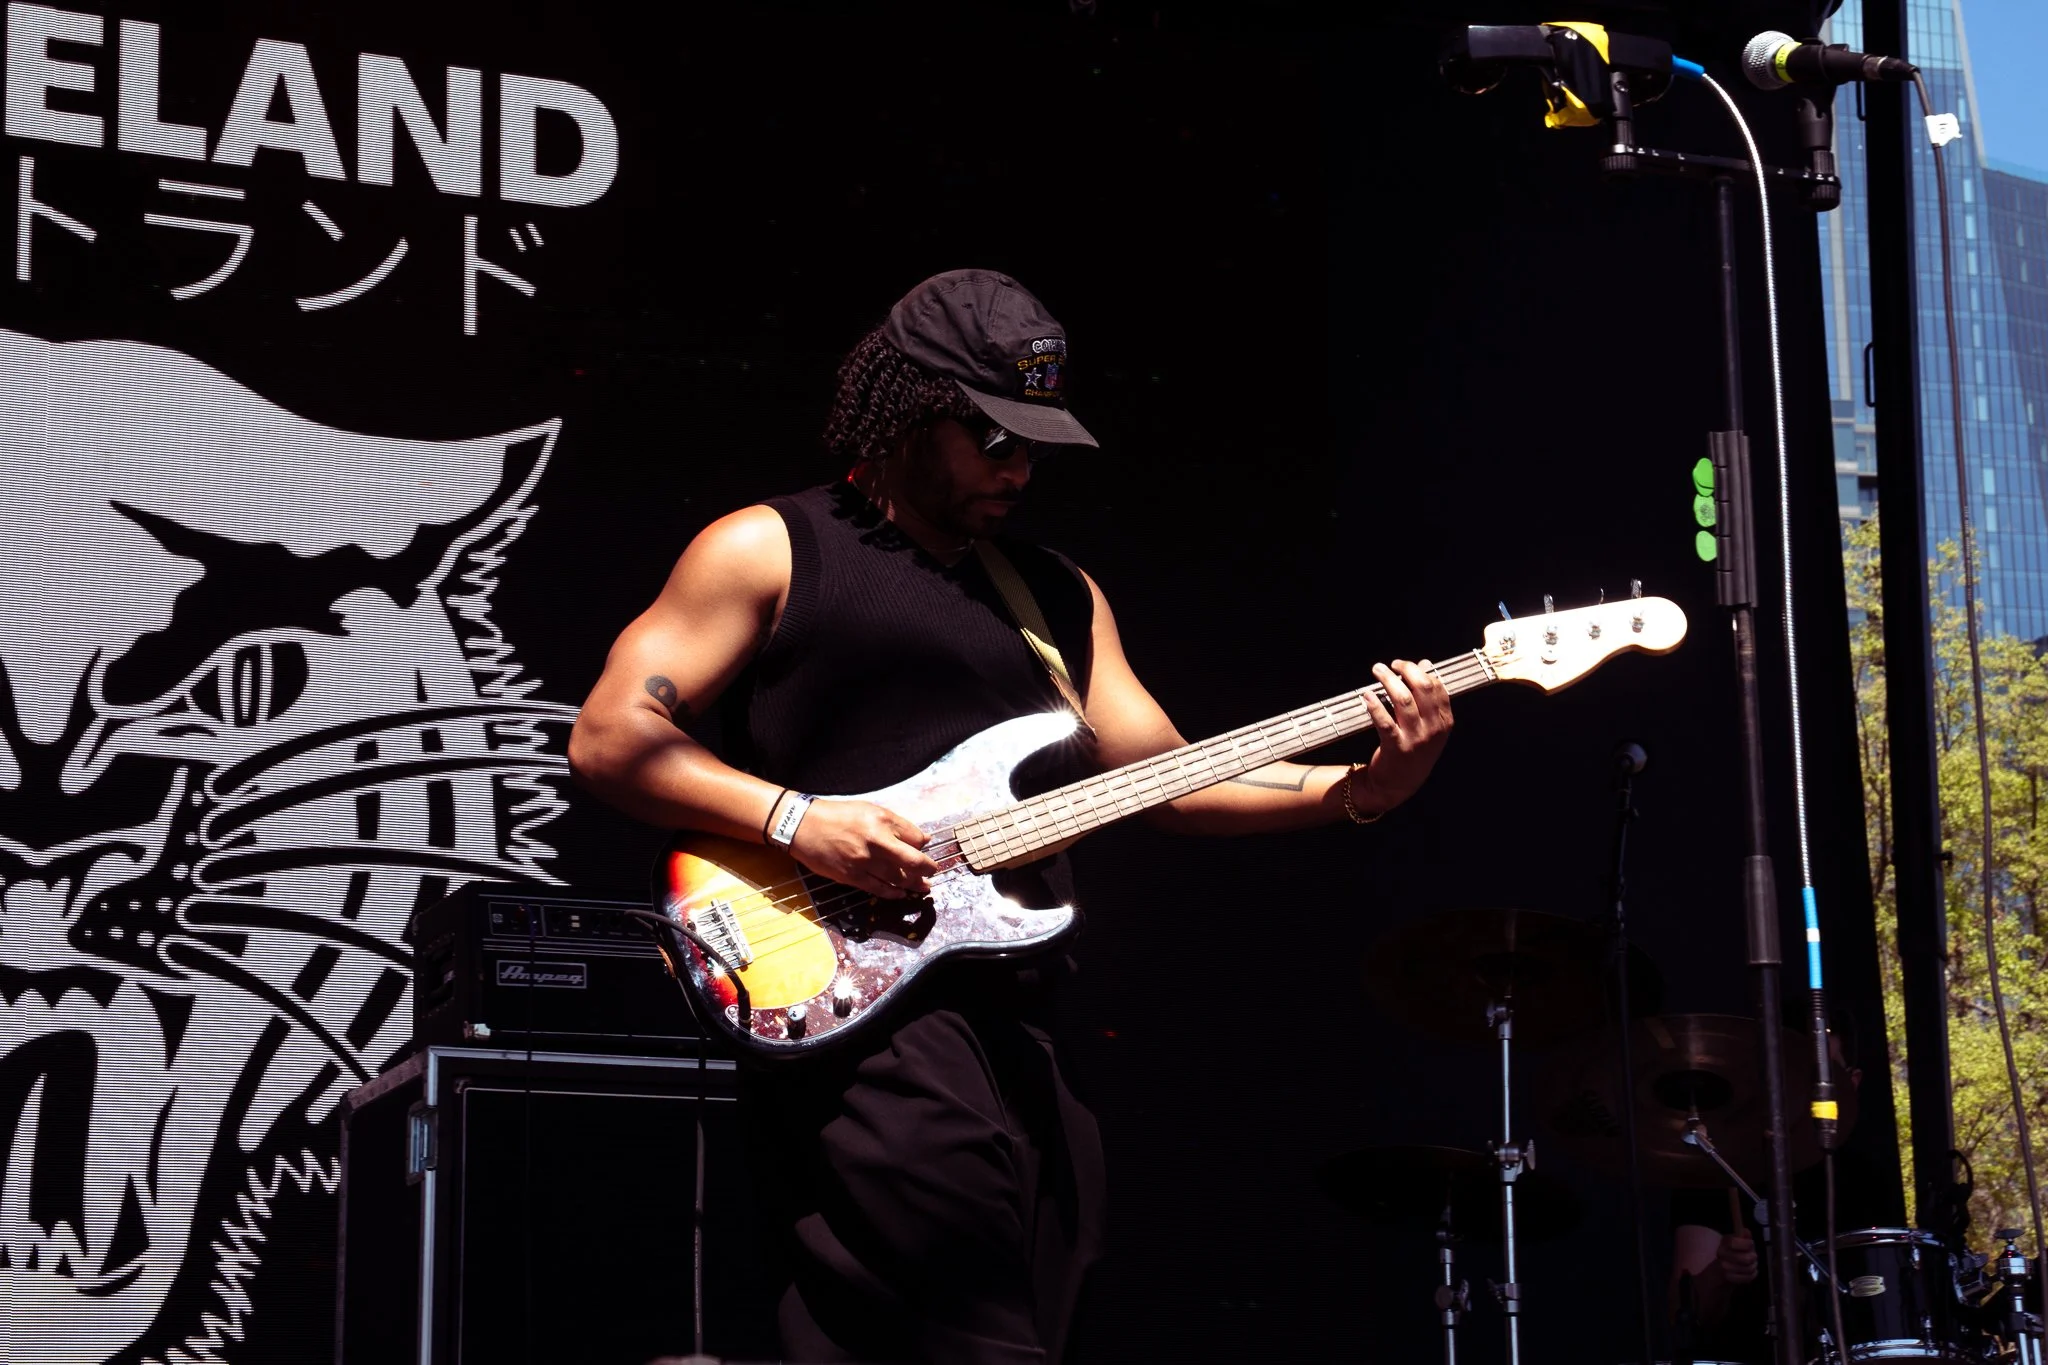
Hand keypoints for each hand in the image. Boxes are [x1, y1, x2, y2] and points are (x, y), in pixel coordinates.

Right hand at [787, 799, 937, 898]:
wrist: (802, 826)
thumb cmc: (837, 815)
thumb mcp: (869, 809)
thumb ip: (895, 823)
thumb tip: (921, 838)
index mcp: (881, 820)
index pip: (915, 836)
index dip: (923, 845)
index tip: (925, 849)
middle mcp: (875, 840)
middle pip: (912, 860)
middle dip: (927, 868)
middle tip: (933, 872)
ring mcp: (863, 860)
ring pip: (898, 878)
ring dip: (914, 884)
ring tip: (923, 887)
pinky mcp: (851, 876)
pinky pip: (879, 888)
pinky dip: (894, 893)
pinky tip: (902, 894)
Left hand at [1356, 659, 1453, 813]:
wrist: (1398, 785)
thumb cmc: (1413, 750)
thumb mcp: (1429, 727)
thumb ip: (1428, 698)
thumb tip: (1424, 665)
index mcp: (1445, 722)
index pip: (1437, 687)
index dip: (1419, 671)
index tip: (1403, 665)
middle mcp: (1433, 729)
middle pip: (1422, 688)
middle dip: (1405, 669)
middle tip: (1389, 664)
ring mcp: (1415, 739)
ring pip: (1403, 699)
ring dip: (1388, 680)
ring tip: (1377, 670)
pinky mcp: (1395, 747)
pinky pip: (1384, 721)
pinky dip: (1374, 705)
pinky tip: (1367, 695)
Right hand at [1716, 1233, 1757, 1284]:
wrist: (1718, 1273)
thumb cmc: (1731, 1255)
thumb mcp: (1736, 1243)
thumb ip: (1743, 1237)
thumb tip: (1747, 1231)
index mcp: (1724, 1243)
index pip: (1734, 1242)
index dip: (1746, 1244)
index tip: (1751, 1244)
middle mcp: (1721, 1254)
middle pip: (1745, 1258)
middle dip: (1753, 1258)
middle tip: (1753, 1257)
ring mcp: (1725, 1267)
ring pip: (1748, 1268)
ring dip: (1753, 1267)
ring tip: (1751, 1265)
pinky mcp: (1729, 1279)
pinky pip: (1748, 1277)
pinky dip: (1752, 1275)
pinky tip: (1750, 1272)